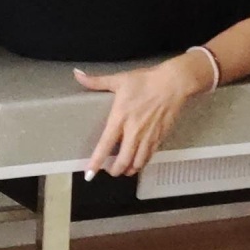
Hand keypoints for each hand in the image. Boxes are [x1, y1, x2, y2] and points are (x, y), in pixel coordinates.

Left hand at [76, 54, 203, 176]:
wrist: (173, 83)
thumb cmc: (144, 81)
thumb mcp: (118, 79)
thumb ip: (96, 81)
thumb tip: (76, 74)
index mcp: (120, 118)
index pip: (105, 145)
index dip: (96, 162)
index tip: (89, 175)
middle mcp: (133, 132)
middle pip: (123, 160)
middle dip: (115, 171)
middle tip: (110, 171)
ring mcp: (148, 136)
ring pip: (137, 163)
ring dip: (129, 170)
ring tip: (124, 170)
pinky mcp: (159, 137)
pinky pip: (149, 156)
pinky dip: (142, 163)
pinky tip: (138, 162)